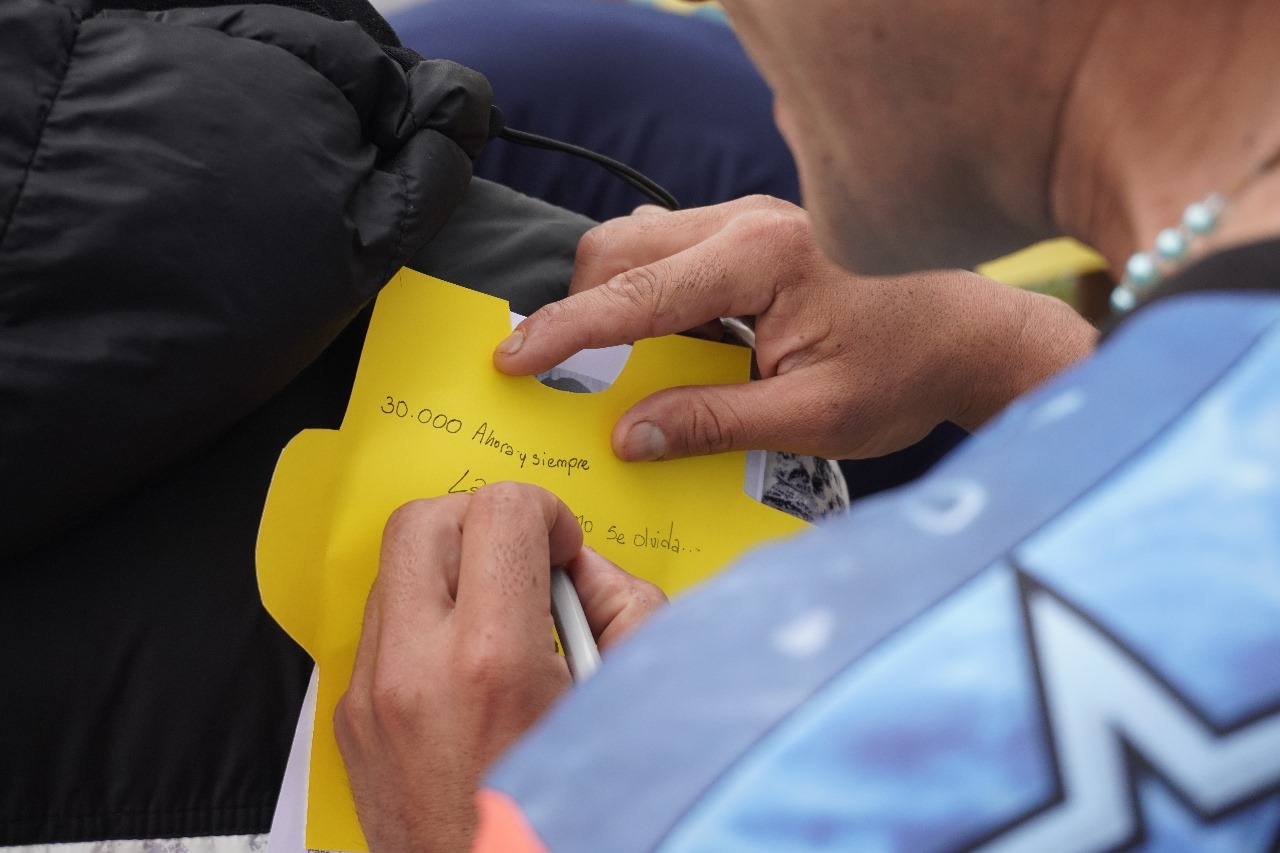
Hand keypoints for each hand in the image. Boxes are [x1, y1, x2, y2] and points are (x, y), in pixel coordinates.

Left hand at [334, 483, 664, 852]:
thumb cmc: (565, 819)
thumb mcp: (629, 702)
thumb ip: (625, 608)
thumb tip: (582, 565)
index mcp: (491, 664)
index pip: (501, 510)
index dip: (546, 514)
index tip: (560, 550)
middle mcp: (414, 672)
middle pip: (423, 519)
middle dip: (482, 522)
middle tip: (521, 563)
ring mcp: (369, 698)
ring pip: (395, 570)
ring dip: (450, 572)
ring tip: (496, 624)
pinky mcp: (351, 722)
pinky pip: (380, 629)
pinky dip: (424, 623)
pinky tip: (465, 670)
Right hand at [493, 196, 1096, 461]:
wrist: (971, 337)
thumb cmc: (906, 374)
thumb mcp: (811, 418)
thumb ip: (713, 423)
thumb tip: (627, 435)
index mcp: (763, 259)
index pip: (636, 294)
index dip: (564, 330)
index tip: (511, 359)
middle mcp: (750, 220)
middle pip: (620, 248)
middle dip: (579, 309)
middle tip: (558, 375)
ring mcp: (752, 218)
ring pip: (638, 241)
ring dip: (611, 298)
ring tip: (609, 365)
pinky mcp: (755, 231)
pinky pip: (671, 248)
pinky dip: (645, 291)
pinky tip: (662, 341)